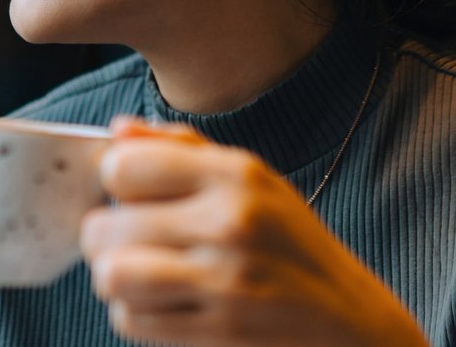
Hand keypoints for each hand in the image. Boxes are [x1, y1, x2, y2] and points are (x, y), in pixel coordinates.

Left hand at [81, 117, 427, 346]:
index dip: (116, 180)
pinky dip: (136, 313)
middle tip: (131, 241)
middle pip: (105, 226)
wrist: (350, 321)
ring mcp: (223, 281)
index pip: (122, 166)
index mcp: (237, 174)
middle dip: (106, 236)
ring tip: (140, 272)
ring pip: (110, 275)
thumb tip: (118, 130)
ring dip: (115, 277)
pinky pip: (130, 319)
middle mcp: (230, 222)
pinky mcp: (216, 331)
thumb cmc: (292, 244)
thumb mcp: (254, 181)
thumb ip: (183, 149)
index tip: (133, 193)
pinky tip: (164, 303)